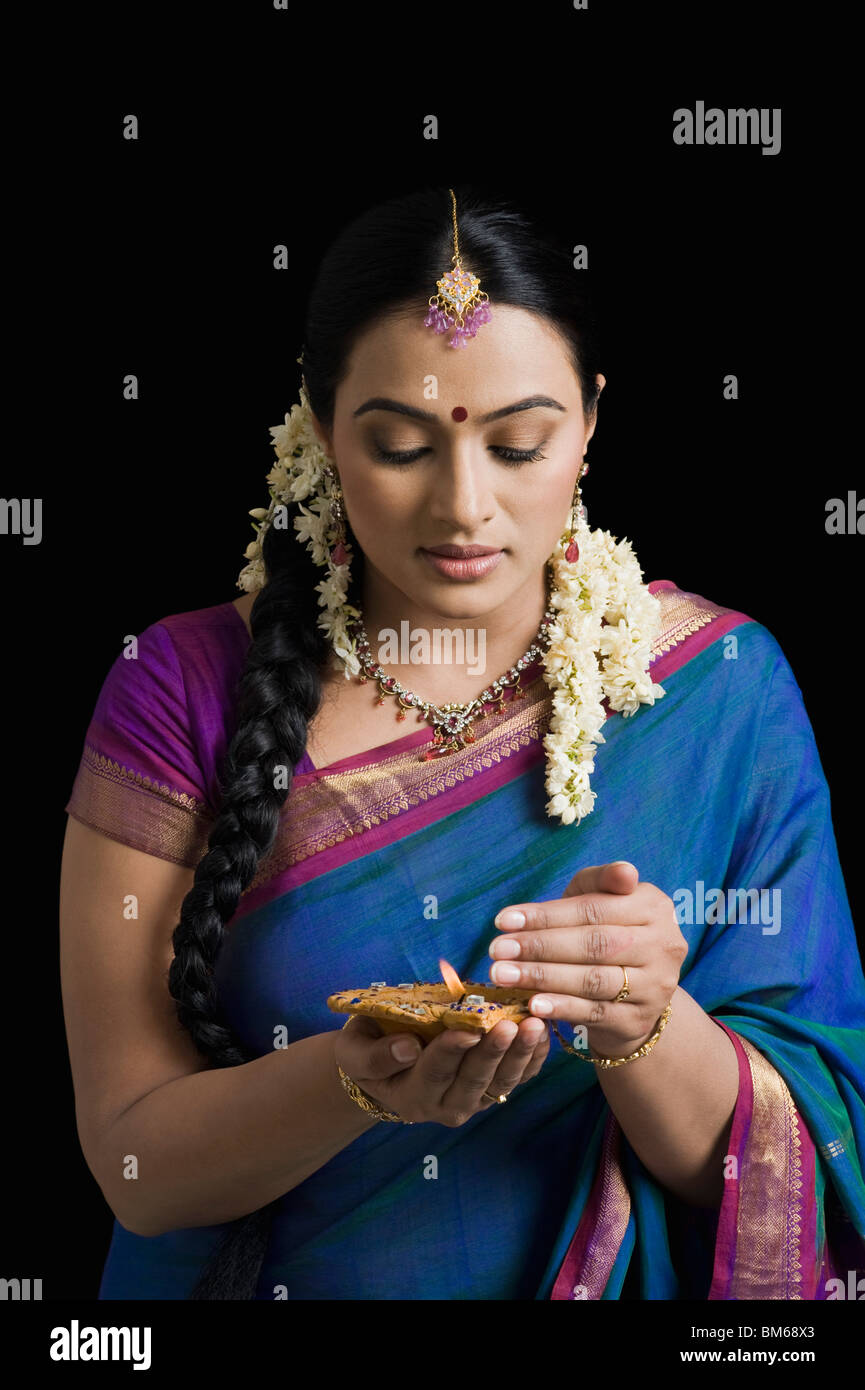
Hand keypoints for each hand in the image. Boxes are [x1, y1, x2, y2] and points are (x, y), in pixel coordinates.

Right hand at [334, 1012, 549, 1125]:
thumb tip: (408, 1048)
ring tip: (535, 1025)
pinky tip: (543, 1032)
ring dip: (521, 1054)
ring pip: (502, 1082)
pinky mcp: (492, 1090)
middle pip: (475, 1080)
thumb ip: (377, 1055)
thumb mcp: (355, 1051)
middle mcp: (445, 1106)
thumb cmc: (366, 1049)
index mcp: (411, 1095)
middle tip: (510, 1025)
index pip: (434, 1072)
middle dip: (494, 1052)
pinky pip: (518, 1077)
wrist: (383, 1067)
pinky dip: (533, 1057)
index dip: (452, 1051)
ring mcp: (473, 1100)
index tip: (468, 1030)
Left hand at [488, 862, 686, 1058]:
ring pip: (592, 980)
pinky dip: (562, 1007)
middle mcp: (663, 945)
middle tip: (496, 950)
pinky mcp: (639, 1019)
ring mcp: (655, 986)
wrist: (635, 992)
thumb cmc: (607, 933)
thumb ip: (601, 882)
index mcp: (654, 906)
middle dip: (539, 946)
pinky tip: (533, 1004)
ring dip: (542, 977)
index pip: (594, 909)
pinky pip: (595, 1012)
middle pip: (593, 944)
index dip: (546, 915)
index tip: (502, 920)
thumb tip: (625, 872)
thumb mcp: (603, 900)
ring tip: (503, 974)